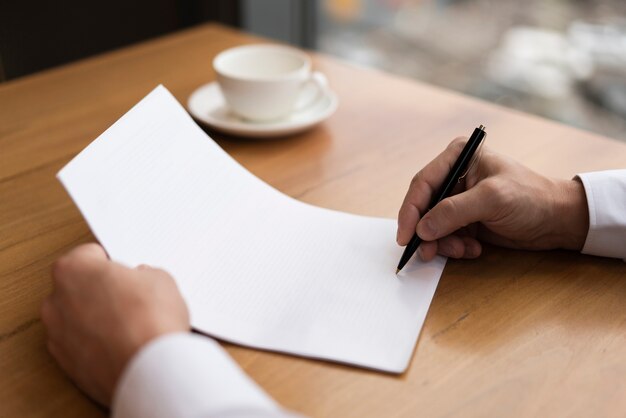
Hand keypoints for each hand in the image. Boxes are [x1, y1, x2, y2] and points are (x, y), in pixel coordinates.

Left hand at [41, 243, 189, 405]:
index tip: (125, 271)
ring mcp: (58, 336)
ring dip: (98, 318)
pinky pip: (82, 345)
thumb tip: (141, 282)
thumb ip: (142, 275)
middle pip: (78, 287)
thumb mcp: (161, 278)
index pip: (88, 255)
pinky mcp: (67, 364)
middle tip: (131, 298)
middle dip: (101, 291)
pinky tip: (124, 346)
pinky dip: (98, 344)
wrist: (151, 370)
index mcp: (72, 271)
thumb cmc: (151, 321)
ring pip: (78, 318)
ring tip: (131, 325)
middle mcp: (56, 302)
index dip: (112, 262)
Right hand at [397, 137, 588, 260]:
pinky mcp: (465, 220)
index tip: (406, 235)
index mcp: (458, 157)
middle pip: (424, 207)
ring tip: (461, 251)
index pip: (423, 184)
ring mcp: (459, 199)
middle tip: (427, 252)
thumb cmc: (532, 198)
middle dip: (426, 231)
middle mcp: (454, 176)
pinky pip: (446, 236)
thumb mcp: (491, 200)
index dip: (411, 211)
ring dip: (442, 243)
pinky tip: (473, 249)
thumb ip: (453, 212)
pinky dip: (454, 247)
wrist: (559, 220)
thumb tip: (422, 228)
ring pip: (432, 225)